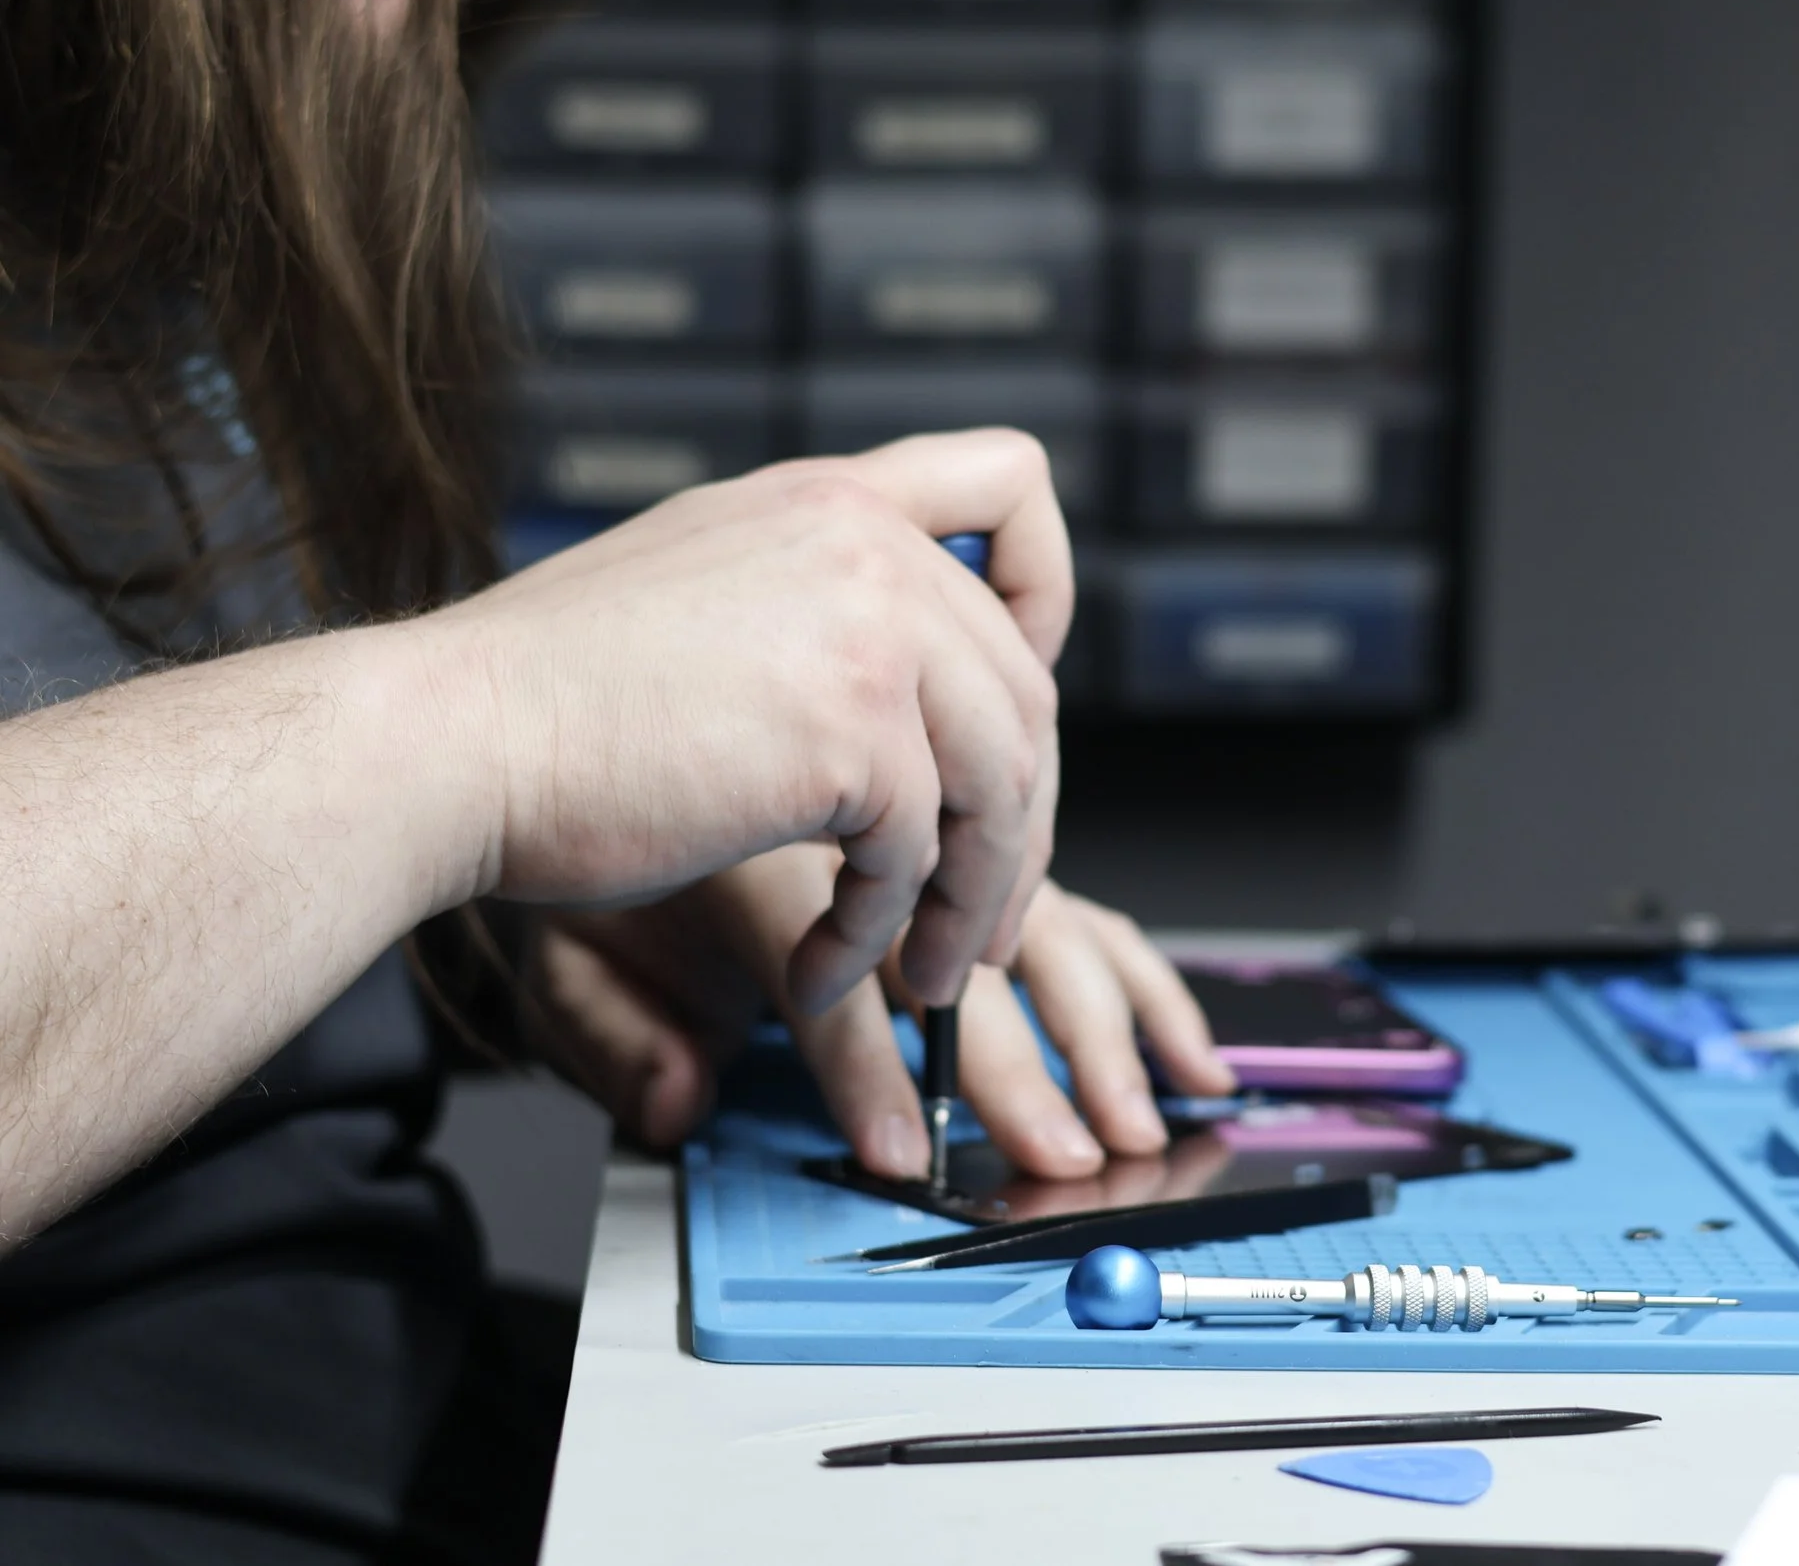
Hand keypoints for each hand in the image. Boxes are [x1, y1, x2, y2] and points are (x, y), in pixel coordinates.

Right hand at [421, 430, 1068, 1013]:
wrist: (446, 741)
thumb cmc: (545, 698)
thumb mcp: (700, 589)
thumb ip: (810, 605)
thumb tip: (905, 697)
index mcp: (829, 499)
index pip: (1014, 480)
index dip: (1046, 593)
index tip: (1018, 687)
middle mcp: (863, 545)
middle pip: (1025, 688)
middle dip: (1017, 823)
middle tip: (982, 917)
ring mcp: (868, 631)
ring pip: (999, 785)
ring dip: (972, 903)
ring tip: (925, 975)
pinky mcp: (852, 733)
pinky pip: (921, 860)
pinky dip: (881, 938)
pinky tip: (825, 973)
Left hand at [526, 862, 1236, 1177]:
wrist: (584, 713)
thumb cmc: (587, 831)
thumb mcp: (559, 945)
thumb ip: (615, 1036)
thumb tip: (678, 1107)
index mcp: (766, 851)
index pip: (835, 974)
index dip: (868, 1070)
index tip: (899, 1151)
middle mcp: (871, 821)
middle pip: (970, 944)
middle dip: (1024, 1063)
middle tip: (1068, 1147)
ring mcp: (939, 826)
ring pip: (1051, 911)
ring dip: (1104, 1023)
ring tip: (1147, 1110)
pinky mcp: (980, 847)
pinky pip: (1074, 900)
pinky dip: (1132, 978)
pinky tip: (1172, 1045)